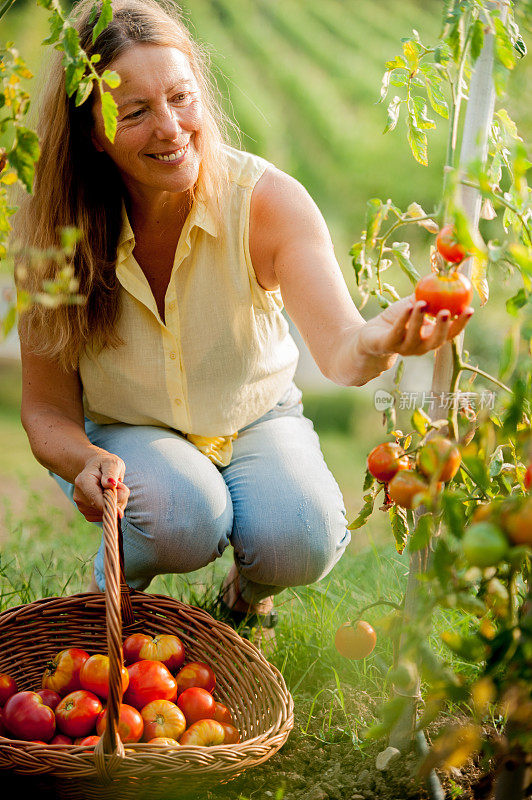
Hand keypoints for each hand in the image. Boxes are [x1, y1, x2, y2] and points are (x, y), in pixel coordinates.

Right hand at [73, 451, 128, 522]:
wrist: (97, 469)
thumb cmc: (106, 465)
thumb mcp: (112, 463)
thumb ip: (111, 473)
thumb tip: (111, 484)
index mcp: (83, 481)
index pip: (96, 499)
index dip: (110, 506)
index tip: (121, 510)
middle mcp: (79, 496)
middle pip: (103, 507)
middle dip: (118, 500)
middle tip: (120, 485)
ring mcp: (82, 506)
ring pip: (106, 513)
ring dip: (116, 504)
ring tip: (113, 489)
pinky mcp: (87, 514)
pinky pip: (104, 516)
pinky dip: (112, 509)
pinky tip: (109, 497)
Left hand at [356, 294, 473, 358]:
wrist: (373, 333)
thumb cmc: (400, 318)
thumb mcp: (416, 304)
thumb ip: (431, 295)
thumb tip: (446, 274)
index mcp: (432, 338)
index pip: (451, 333)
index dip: (461, 323)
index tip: (469, 309)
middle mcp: (421, 347)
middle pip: (436, 340)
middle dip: (443, 327)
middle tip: (447, 311)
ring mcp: (404, 348)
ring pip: (414, 336)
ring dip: (419, 319)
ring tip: (422, 303)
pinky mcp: (387, 345)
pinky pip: (397, 332)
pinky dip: (403, 319)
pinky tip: (408, 307)